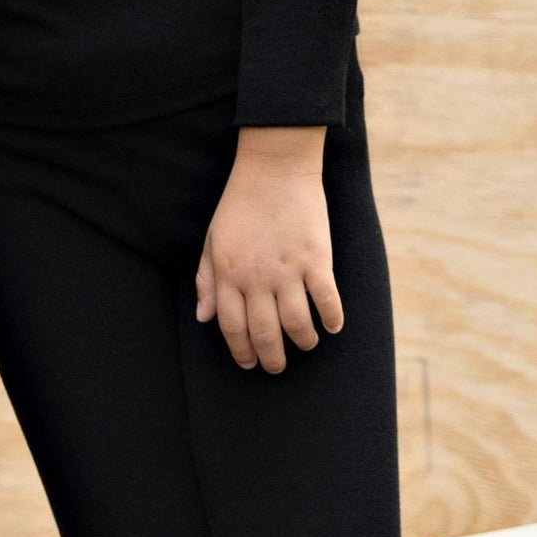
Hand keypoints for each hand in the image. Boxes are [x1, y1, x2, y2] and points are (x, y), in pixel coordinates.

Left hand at [195, 126, 343, 373]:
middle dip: (271, 358)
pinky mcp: (317, 260)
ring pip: (297, 324)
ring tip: (306, 345)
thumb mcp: (213, 238)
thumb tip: (203, 317)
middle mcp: (256, 277)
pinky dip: (332, 319)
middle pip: (264, 332)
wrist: (274, 169)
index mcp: (227, 272)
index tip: (249, 363)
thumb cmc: (240, 204)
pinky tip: (332, 327)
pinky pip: (327, 301)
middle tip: (277, 368)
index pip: (232, 326)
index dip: (240, 350)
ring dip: (302, 342)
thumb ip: (207, 279)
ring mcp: (288, 270)